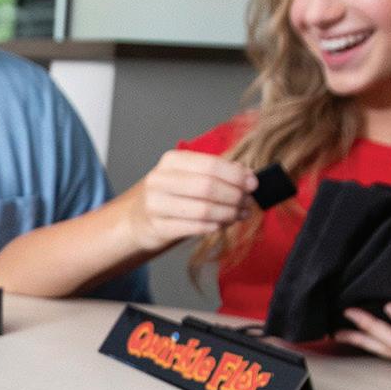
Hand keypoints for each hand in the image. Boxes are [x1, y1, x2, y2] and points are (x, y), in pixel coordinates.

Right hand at [130, 150, 258, 251]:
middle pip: (208, 187)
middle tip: (247, 202)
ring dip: (228, 214)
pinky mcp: (157, 227)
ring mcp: (156, 205)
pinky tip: (222, 224)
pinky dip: (213, 226)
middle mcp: (160, 180)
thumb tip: (247, 175)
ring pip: (203, 210)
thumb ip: (217, 172)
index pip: (211, 165)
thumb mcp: (189, 176)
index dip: (236, 176)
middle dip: (234, 196)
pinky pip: (194, 227)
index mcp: (171, 161)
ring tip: (239, 215)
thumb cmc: (171, 195)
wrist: (137, 219)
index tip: (253, 184)